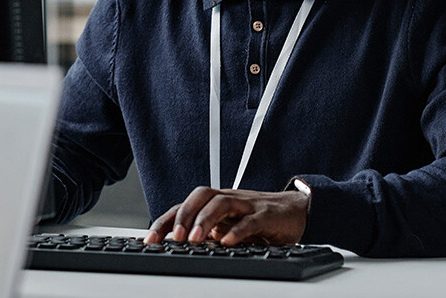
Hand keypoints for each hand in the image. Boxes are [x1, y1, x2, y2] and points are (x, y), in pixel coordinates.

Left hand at [144, 186, 308, 245]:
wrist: (295, 210)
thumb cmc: (257, 217)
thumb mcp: (228, 226)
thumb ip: (207, 233)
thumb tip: (178, 248)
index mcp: (215, 203)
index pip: (184, 207)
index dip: (165, 221)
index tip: (149, 240)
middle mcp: (228, 200)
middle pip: (200, 197)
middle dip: (183, 216)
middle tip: (173, 238)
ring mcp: (247, 205)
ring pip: (221, 204)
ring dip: (205, 220)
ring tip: (195, 239)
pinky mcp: (266, 215)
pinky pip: (250, 220)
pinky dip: (237, 231)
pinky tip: (227, 242)